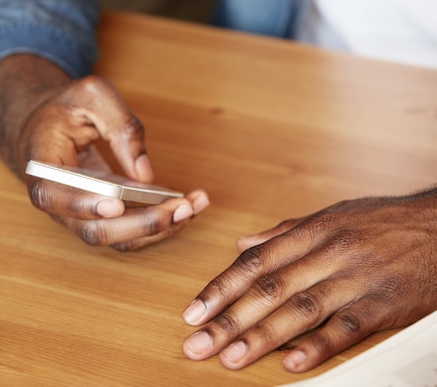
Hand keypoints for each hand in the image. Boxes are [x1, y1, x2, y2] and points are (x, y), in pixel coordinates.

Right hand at [0, 54, 208, 250]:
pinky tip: (188, 204)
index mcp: (41, 168)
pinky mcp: (101, 218)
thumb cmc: (64, 109)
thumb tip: (144, 174)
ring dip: (158, 228)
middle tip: (179, 207)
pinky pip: (129, 232)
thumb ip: (121, 126)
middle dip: (141, 224)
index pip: (55, 196)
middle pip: (95, 231)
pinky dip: (160, 223)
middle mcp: (57, 202)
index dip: (85, 205)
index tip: (117, 202)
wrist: (45, 127)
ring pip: (117, 240)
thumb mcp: (91, 96)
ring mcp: (78, 216)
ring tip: (193, 205)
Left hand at [182, 188, 436, 371]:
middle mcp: (329, 253)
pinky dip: (319, 346)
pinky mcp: (385, 304)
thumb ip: (284, 232)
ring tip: (231, 357)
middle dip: (229, 319)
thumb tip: (243, 243)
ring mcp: (357, 279)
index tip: (194, 312)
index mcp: (312, 232)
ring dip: (262, 337)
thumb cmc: (382, 222)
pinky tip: (292, 363)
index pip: (255, 262)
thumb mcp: (331, 216)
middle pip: (269, 289)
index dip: (221, 288)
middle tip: (198, 343)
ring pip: (301, 310)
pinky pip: (348, 328)